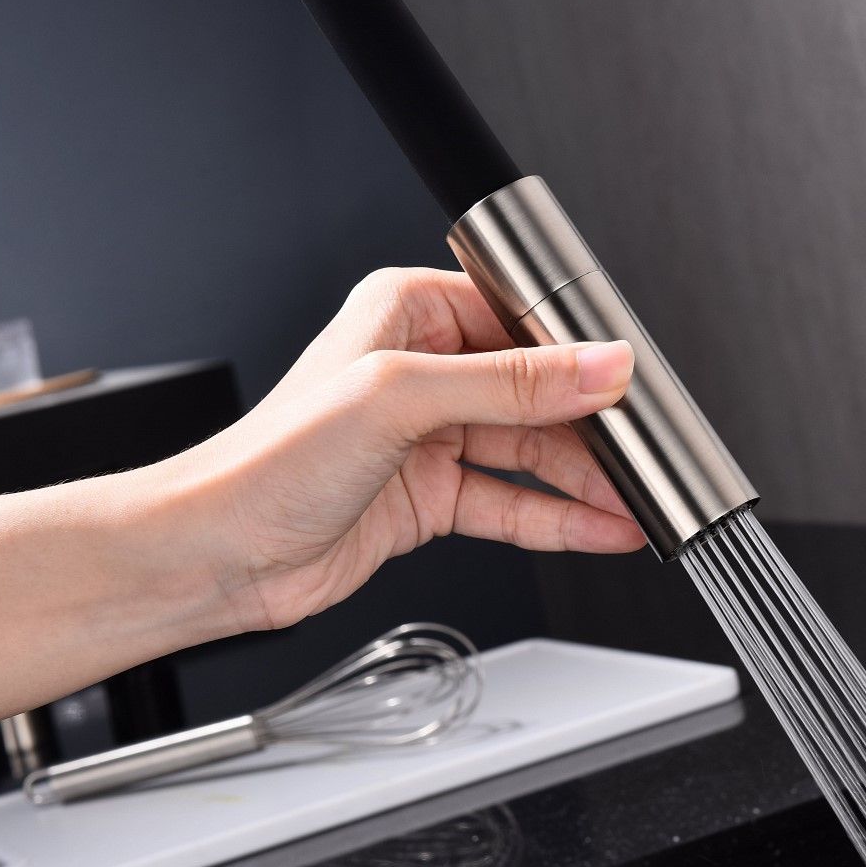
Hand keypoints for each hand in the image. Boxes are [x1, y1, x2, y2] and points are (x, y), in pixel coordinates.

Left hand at [154, 267, 644, 632]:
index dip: (580, 355)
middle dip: (593, 428)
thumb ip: (512, 385)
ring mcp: (429, 438)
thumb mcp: (402, 398)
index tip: (632, 388)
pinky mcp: (431, 496)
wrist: (218, 553)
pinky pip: (512, 503)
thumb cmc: (270, 460)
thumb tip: (598, 367)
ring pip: (532, 452)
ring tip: (639, 503)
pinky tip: (602, 528)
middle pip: (537, 392)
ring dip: (585, 481)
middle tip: (647, 456)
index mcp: (411, 313)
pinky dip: (559, 519)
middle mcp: (423, 370)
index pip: (523, 322)